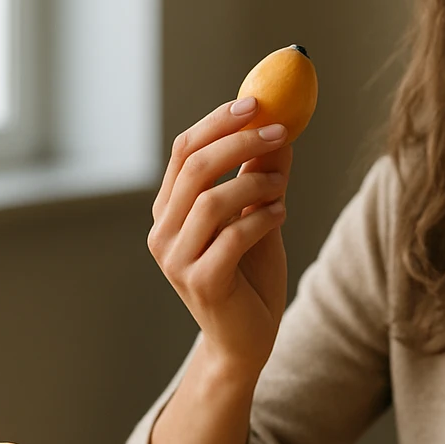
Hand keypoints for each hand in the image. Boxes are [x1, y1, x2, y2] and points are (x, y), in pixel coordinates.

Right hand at [147, 97, 292, 376]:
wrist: (247, 341)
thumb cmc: (249, 276)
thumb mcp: (257, 215)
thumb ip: (260, 175)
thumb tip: (279, 126)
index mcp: (169, 210)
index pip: (184, 150)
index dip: (218, 122)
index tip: (255, 102)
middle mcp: (163, 232)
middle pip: (194, 168)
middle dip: (240, 142)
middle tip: (280, 130)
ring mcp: (177, 260)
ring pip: (211, 200)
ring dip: (256, 183)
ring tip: (282, 186)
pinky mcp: (200, 283)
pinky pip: (231, 237)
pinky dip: (262, 218)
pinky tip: (281, 213)